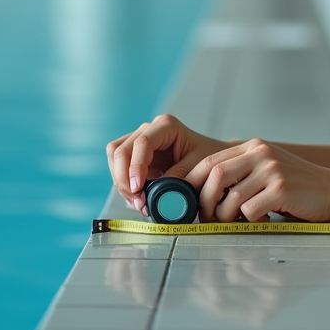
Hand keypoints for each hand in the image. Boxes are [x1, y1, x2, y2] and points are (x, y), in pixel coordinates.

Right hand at [106, 114, 229, 212]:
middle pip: (121, 150)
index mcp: (166, 126)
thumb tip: (157, 192)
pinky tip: (137, 199)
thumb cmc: (210, 158)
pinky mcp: (136, 155)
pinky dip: (123, 184)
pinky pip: (119, 167)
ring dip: (121, 182)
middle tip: (137, 202)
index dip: (135, 167)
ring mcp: (140, 140)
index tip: (138, 189)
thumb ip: (180, 176)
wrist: (214, 159)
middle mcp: (150, 129)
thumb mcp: (200, 166)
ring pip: (115, 157)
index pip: (142, 143)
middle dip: (124, 178)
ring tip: (138, 203)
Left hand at [185, 139, 329, 223]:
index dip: (193, 183)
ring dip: (225, 216)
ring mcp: (272, 170)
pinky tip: (259, 220)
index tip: (191, 201)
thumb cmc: (299, 187)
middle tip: (208, 217)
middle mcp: (261, 153)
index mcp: (254, 147)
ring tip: (234, 222)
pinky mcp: (281, 189)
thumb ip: (242, 173)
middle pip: (215, 175)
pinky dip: (247, 220)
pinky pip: (249, 209)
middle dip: (204, 201)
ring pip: (229, 197)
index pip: (210, 161)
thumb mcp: (268, 169)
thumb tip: (203, 193)